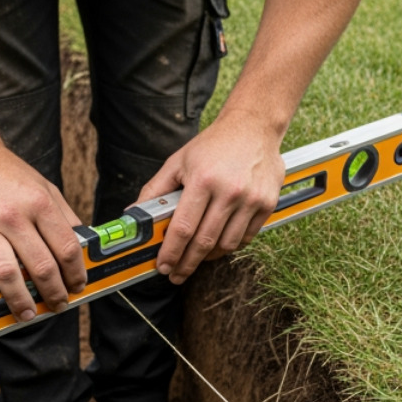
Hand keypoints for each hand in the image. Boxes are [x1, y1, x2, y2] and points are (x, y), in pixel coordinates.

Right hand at [0, 138, 86, 318]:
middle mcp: (14, 215)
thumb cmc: (7, 174)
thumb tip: (83, 246)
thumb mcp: (45, 187)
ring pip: (8, 272)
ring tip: (29, 313)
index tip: (78, 286)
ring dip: (21, 300)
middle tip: (58, 304)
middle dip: (54, 292)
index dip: (76, 273)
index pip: (66, 248)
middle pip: (41, 265)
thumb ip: (64, 217)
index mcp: (40, 203)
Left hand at [138, 111, 286, 283]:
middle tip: (177, 274)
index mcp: (203, 180)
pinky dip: (230, 245)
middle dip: (187, 263)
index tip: (163, 266)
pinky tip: (218, 242)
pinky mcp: (267, 204)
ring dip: (209, 257)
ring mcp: (251, 199)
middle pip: (204, 242)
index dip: (171, 253)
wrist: (253, 127)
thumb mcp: (178, 162)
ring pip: (227, 245)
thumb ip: (155, 190)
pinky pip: (246, 238)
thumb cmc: (213, 145)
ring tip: (197, 256)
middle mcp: (229, 191)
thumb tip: (134, 214)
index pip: (183, 228)